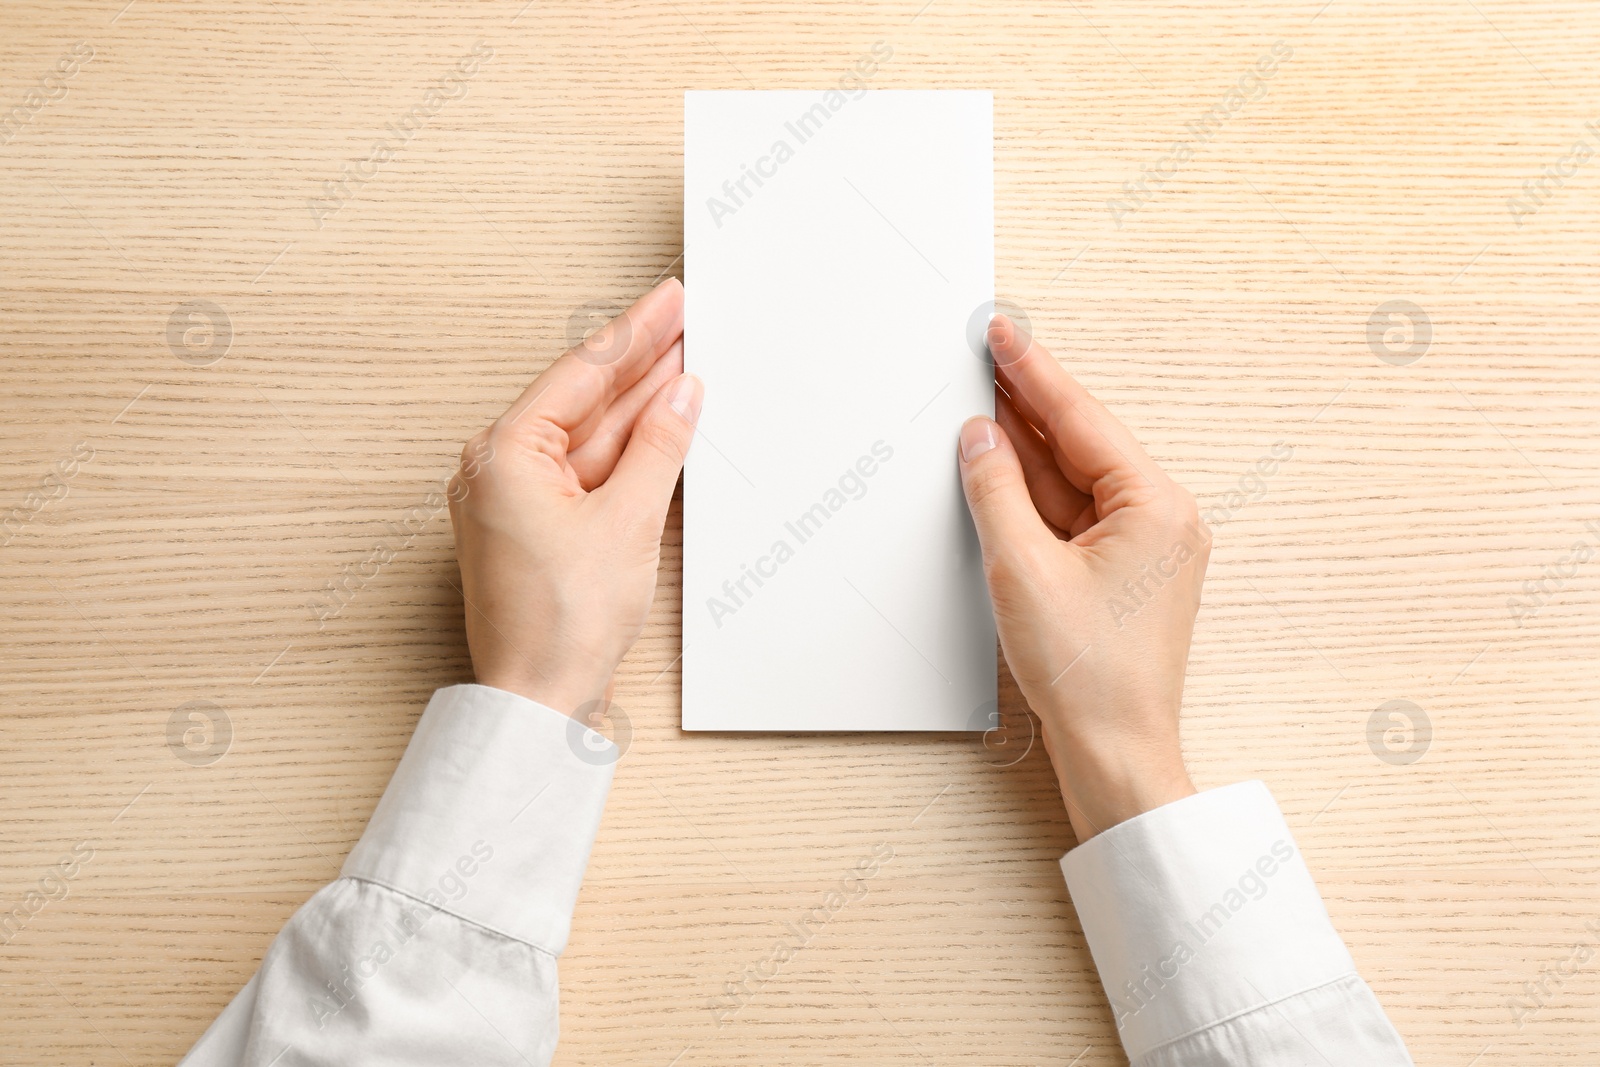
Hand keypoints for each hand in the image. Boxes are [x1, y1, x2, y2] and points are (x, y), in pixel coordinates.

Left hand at [448, 278, 700, 715]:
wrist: (537, 700)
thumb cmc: (560, 624)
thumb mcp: (628, 520)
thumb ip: (659, 446)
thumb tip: (681, 393)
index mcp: (503, 454)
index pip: (582, 372)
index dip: (635, 331)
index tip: (670, 299)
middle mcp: (497, 469)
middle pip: (583, 399)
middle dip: (638, 361)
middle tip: (684, 318)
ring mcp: (514, 501)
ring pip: (588, 436)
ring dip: (638, 404)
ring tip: (685, 361)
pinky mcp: (534, 529)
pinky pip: (586, 473)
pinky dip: (626, 450)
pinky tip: (660, 426)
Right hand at [957, 316, 1208, 840]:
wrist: (1116, 752)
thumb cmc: (1088, 674)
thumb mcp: (1023, 569)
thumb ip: (996, 492)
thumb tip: (981, 439)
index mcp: (1155, 505)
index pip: (1081, 420)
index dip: (1033, 372)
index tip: (1003, 332)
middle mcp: (1161, 518)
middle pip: (1080, 444)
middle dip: (1028, 404)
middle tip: (986, 355)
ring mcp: (1145, 547)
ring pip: (1073, 480)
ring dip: (1026, 451)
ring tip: (981, 403)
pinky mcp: (1123, 573)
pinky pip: (1073, 515)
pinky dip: (1034, 495)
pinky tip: (1000, 471)